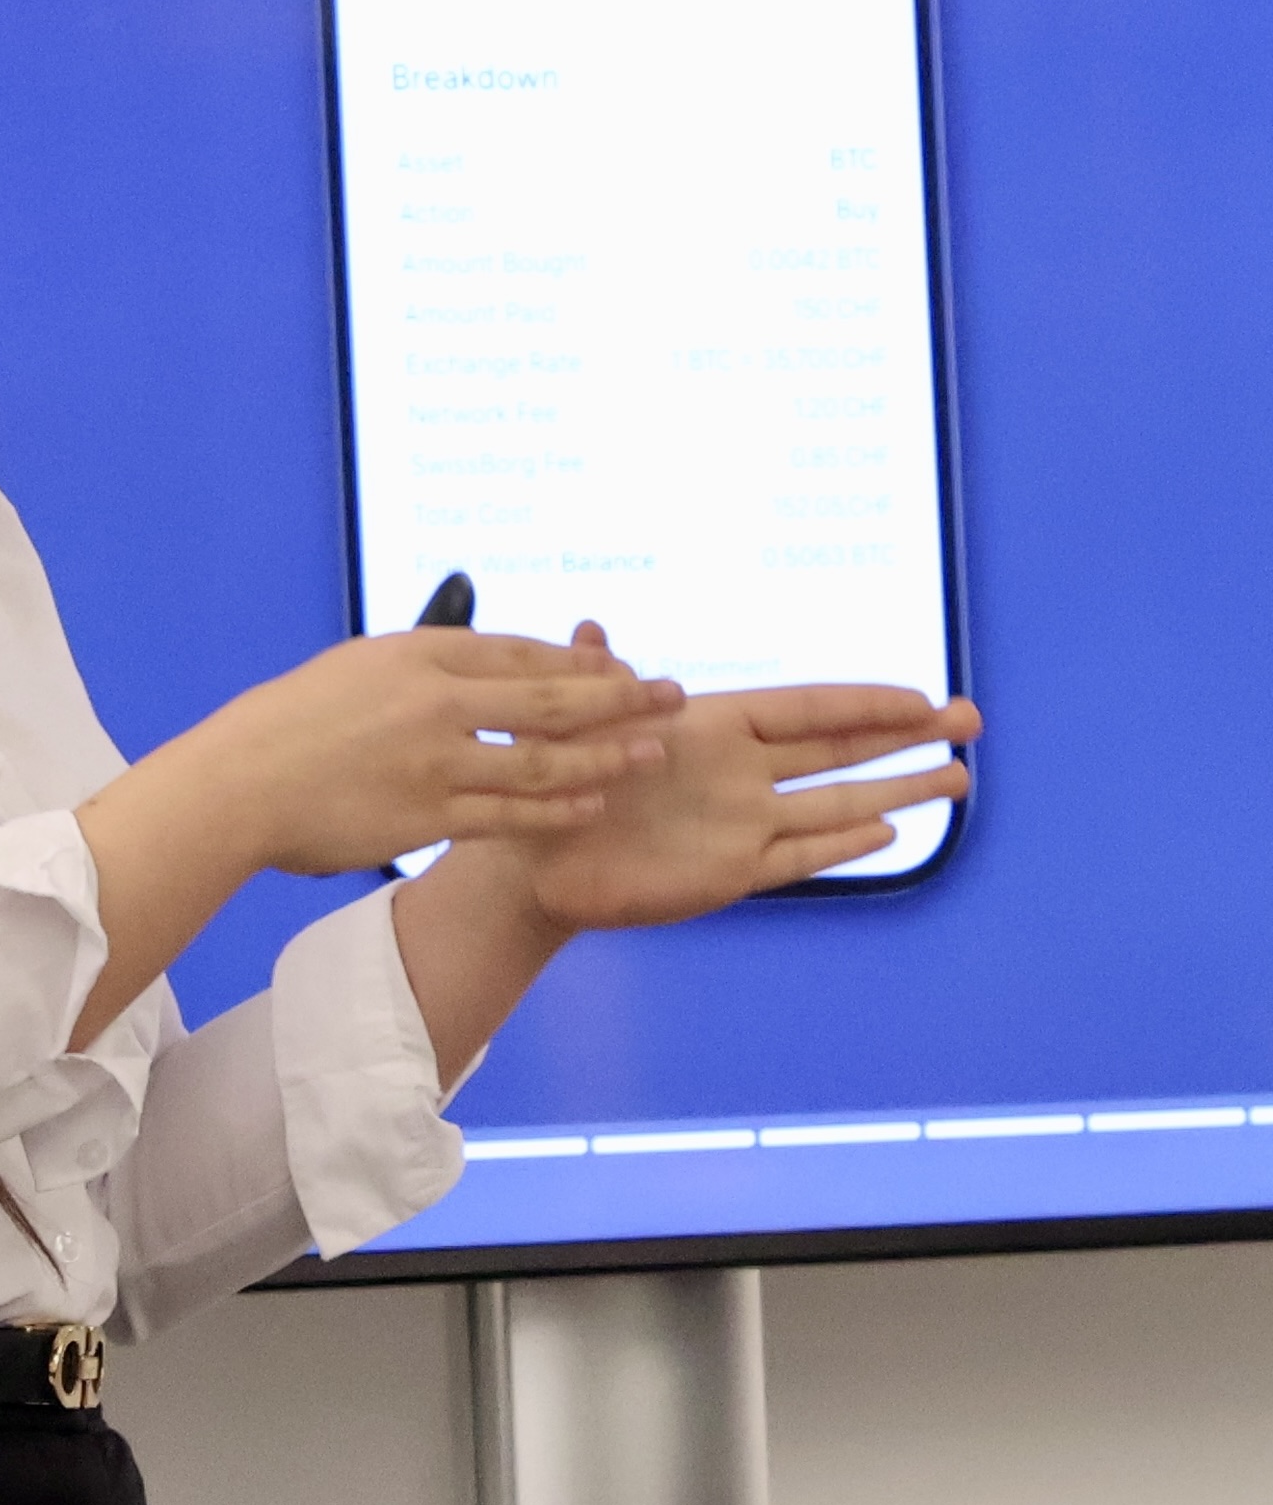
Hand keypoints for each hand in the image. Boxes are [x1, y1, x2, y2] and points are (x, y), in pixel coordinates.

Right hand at [192, 624, 686, 877]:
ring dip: (607, 757)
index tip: (621, 667)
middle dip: (620, 698)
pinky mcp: (428, 817)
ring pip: (543, 760)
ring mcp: (436, 762)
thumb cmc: (294, 721)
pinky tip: (593, 803)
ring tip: (653, 755)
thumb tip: (472, 635)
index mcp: (419, 654)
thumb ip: (423, 656)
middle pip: (551, 698)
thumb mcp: (359, 666)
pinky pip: (511, 813)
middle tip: (671, 696)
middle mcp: (437, 702)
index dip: (579, 663)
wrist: (240, 782)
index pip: (521, 653)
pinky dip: (558, 808)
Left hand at [496, 661, 980, 932]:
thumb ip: (600, 683)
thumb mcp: (578, 724)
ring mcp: (743, 825)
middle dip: (906, 738)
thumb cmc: (558, 780)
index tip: (923, 698)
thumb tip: (589, 630)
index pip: (807, 710)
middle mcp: (742, 774)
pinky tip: (889, 832)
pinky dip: (843, 847)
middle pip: (841, 751)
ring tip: (958, 780)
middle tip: (972, 723)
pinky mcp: (731, 873)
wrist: (533, 860)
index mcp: (715, 728)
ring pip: (837, 806)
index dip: (866, 704)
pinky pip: (799, 857)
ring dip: (896, 792)